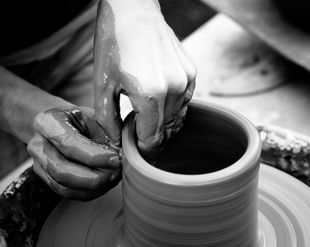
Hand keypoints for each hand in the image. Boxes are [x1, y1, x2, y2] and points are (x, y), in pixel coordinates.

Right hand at [27, 106, 120, 200]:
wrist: (61, 123)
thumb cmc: (80, 118)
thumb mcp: (95, 114)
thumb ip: (108, 128)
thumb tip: (122, 149)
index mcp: (47, 122)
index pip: (69, 143)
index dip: (95, 155)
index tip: (116, 158)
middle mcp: (38, 145)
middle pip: (62, 170)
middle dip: (94, 177)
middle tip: (117, 172)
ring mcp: (39, 164)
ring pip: (63, 186)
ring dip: (92, 187)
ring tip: (113, 179)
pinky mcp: (45, 178)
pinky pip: (66, 193)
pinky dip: (88, 193)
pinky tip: (104, 185)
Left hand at [94, 0, 195, 157]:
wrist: (134, 11)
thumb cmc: (114, 43)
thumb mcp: (102, 84)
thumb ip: (108, 119)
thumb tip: (117, 141)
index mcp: (150, 95)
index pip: (152, 137)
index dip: (144, 150)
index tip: (136, 153)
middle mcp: (174, 89)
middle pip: (168, 130)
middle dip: (154, 140)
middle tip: (141, 142)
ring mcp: (186, 80)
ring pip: (179, 118)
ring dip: (164, 125)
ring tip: (149, 124)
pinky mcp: (191, 72)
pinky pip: (186, 101)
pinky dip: (174, 108)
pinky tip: (160, 105)